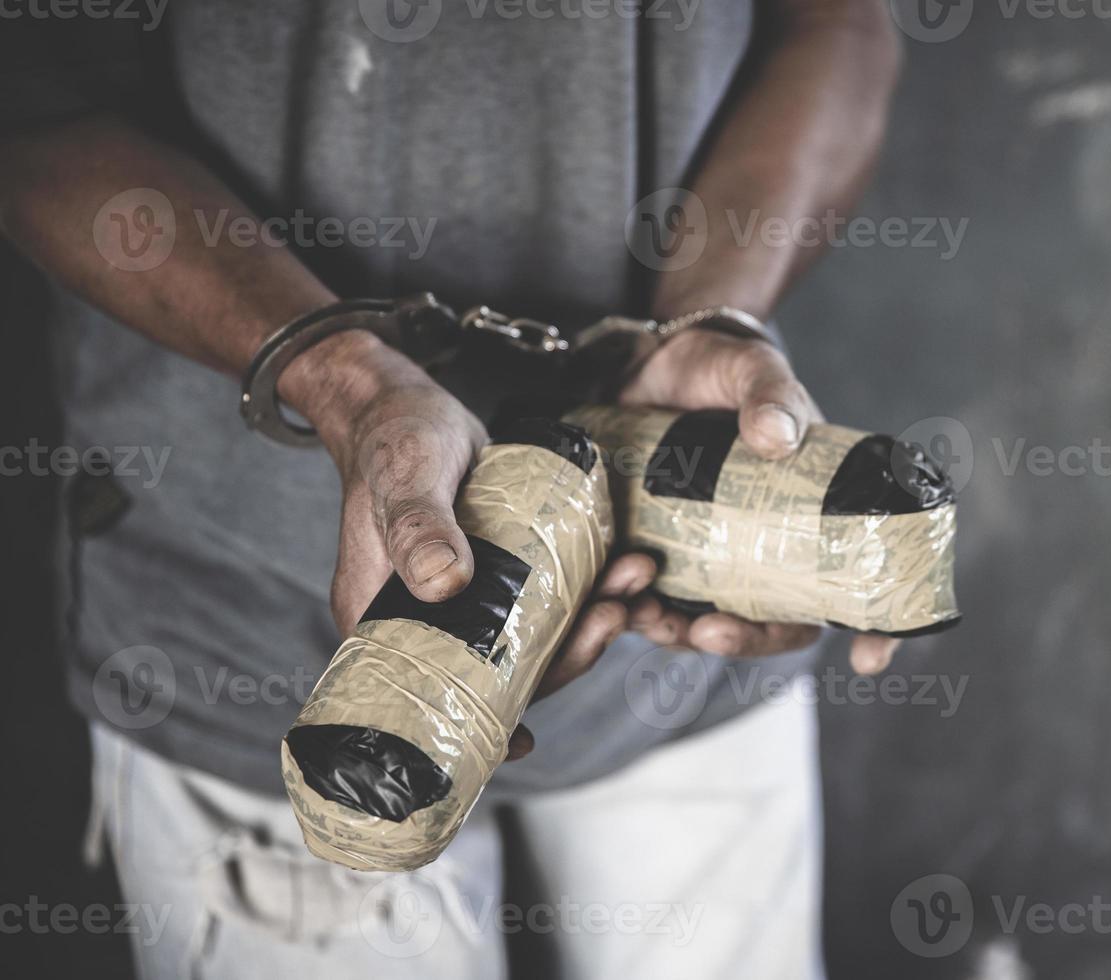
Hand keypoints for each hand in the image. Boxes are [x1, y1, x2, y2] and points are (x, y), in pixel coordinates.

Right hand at [289, 332, 655, 759]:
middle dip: (568, 653)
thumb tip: (445, 583)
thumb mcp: (403, 480)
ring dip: (592, 618)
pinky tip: (627, 565)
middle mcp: (432, 620)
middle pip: (507, 669)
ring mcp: (476, 594)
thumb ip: (419, 529)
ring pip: (541, 632)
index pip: (439, 691)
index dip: (482, 720)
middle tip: (613, 613)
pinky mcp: (508, 563)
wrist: (405, 402)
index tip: (528, 738)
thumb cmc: (389, 442)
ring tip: (632, 578)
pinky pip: (554, 590)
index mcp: (386, 624)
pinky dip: (592, 584)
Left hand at [617, 326, 899, 674]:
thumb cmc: (723, 366)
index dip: (875, 626)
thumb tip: (773, 437)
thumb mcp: (754, 371)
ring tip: (649, 617)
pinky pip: (654, 597)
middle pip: (778, 621)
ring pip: (710, 621)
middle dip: (748, 640)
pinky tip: (618, 597)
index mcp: (814, 512)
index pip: (858, 577)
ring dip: (680, 634)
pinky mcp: (660, 549)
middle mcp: (769, 545)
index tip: (869, 658)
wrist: (651, 359)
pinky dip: (637, 607)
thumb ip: (769, 396)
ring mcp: (713, 554)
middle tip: (710, 633)